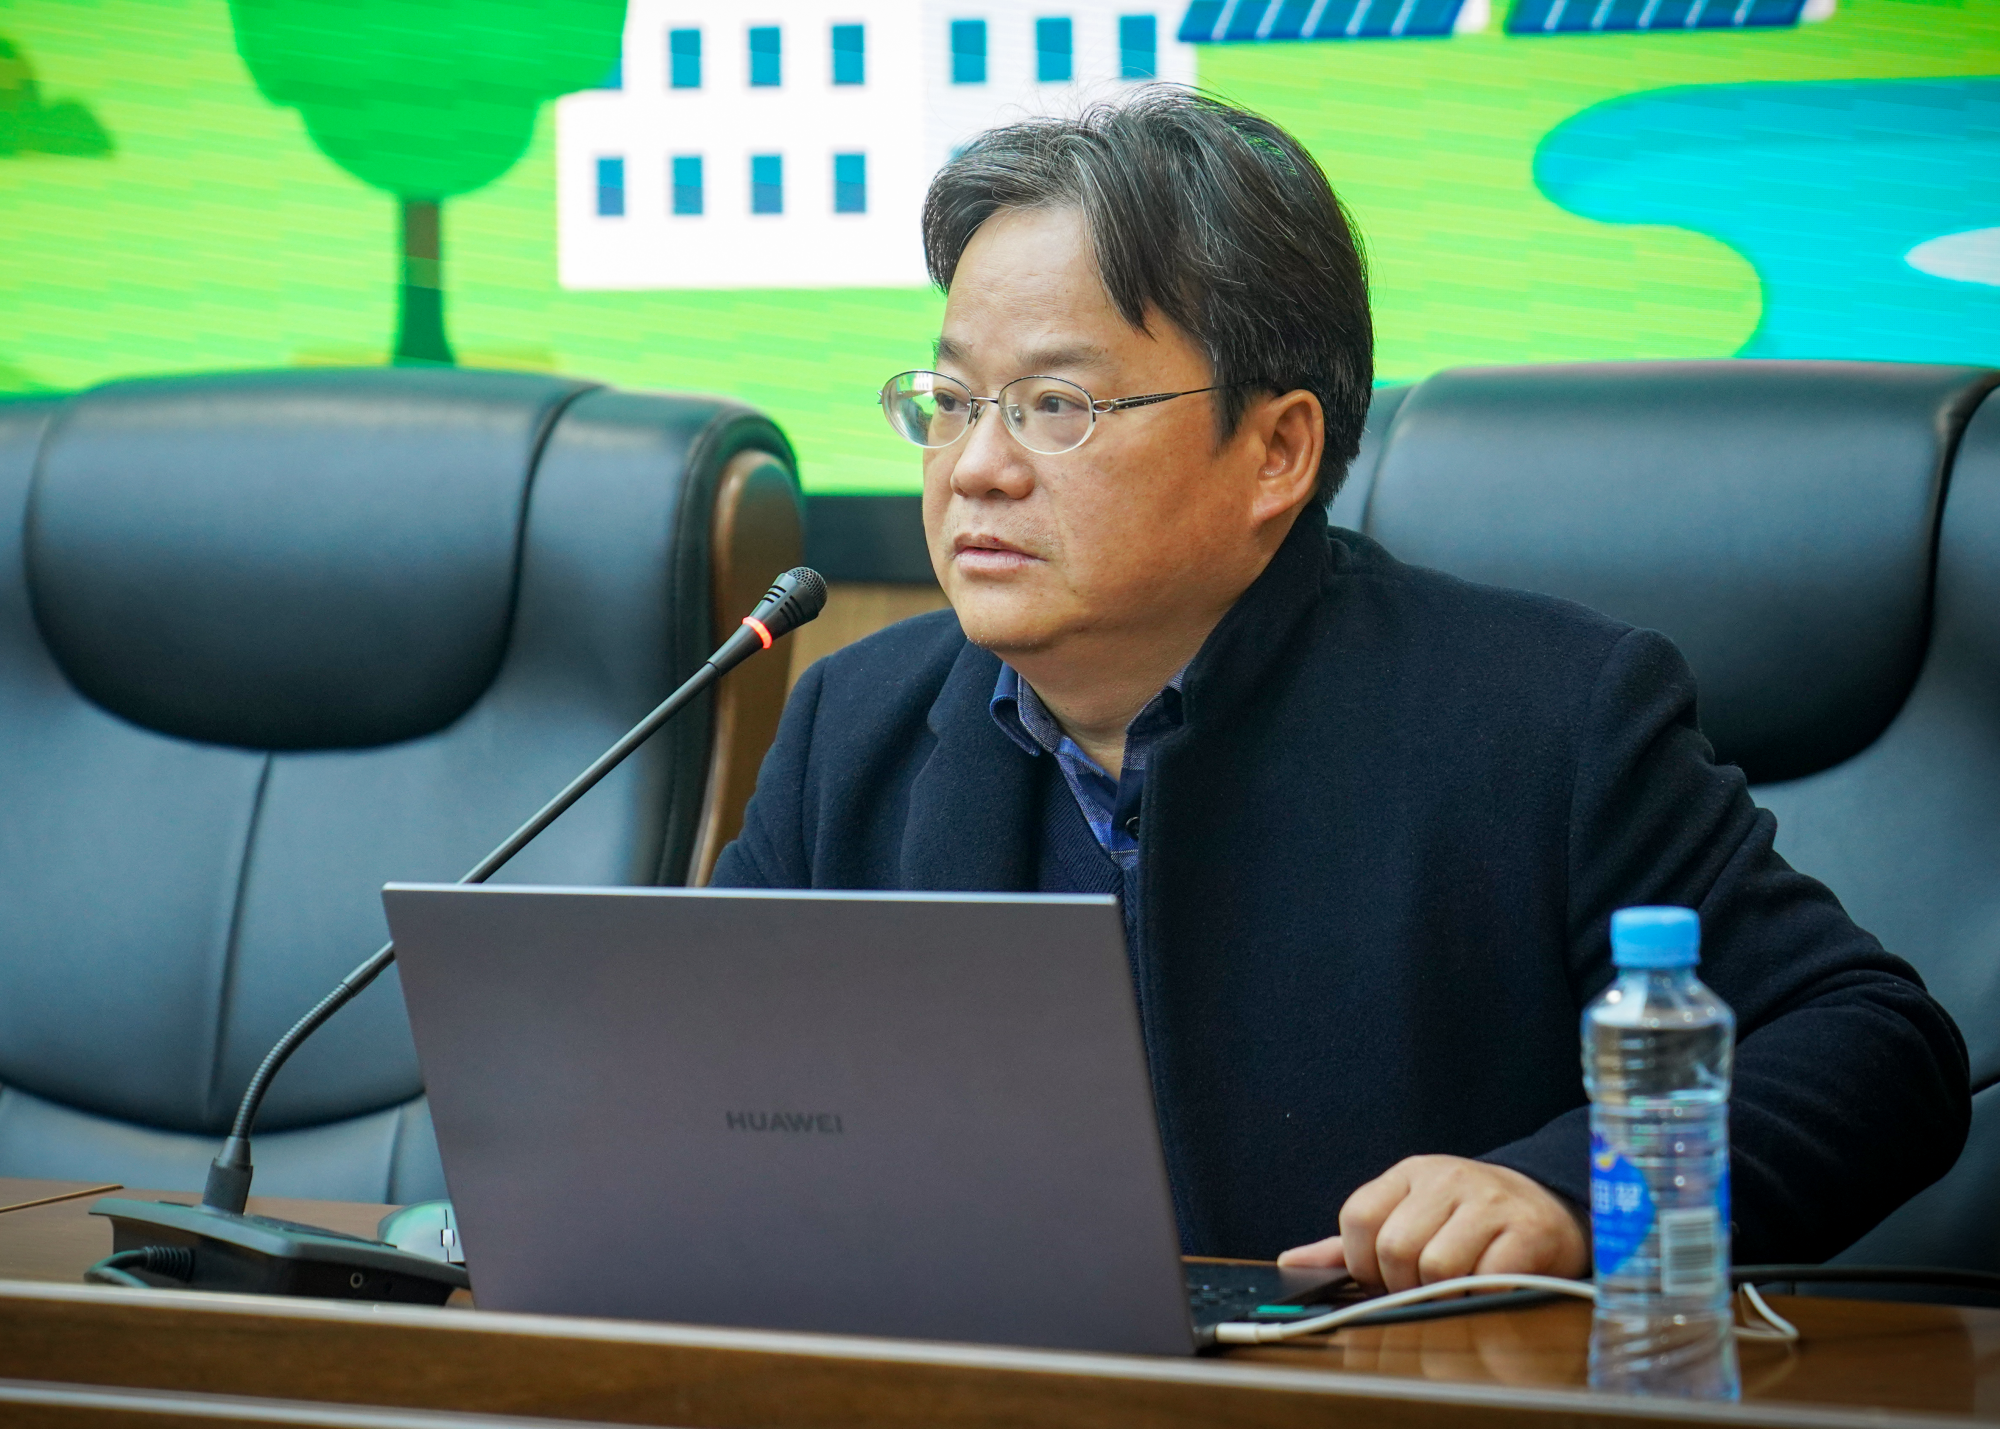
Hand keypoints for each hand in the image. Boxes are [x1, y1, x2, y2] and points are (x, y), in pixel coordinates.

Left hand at [1276, 1155, 1588, 1291]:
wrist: (1551, 1204)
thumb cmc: (1469, 1219)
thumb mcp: (1410, 1215)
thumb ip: (1351, 1243)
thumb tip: (1292, 1262)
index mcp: (1411, 1172)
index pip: (1359, 1217)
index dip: (1361, 1262)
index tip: (1380, 1278)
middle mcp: (1448, 1178)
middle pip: (1394, 1248)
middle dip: (1401, 1284)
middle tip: (1422, 1288)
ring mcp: (1490, 1202)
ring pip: (1436, 1268)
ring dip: (1441, 1295)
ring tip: (1456, 1288)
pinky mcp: (1528, 1232)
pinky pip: (1485, 1281)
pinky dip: (1479, 1298)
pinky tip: (1487, 1288)